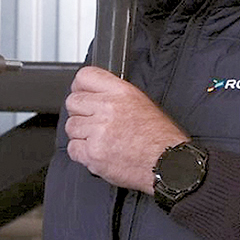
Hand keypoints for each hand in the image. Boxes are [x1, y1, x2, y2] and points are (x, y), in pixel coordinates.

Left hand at [64, 65, 188, 193]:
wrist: (168, 163)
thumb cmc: (160, 137)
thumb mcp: (141, 102)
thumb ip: (114, 96)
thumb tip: (93, 95)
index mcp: (121, 92)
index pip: (85, 76)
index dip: (79, 87)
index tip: (82, 95)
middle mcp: (108, 108)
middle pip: (73, 102)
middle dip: (79, 113)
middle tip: (91, 122)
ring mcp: (99, 131)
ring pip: (71, 126)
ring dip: (81, 134)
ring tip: (98, 140)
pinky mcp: (93, 153)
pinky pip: (73, 148)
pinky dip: (81, 153)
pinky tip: (97, 152)